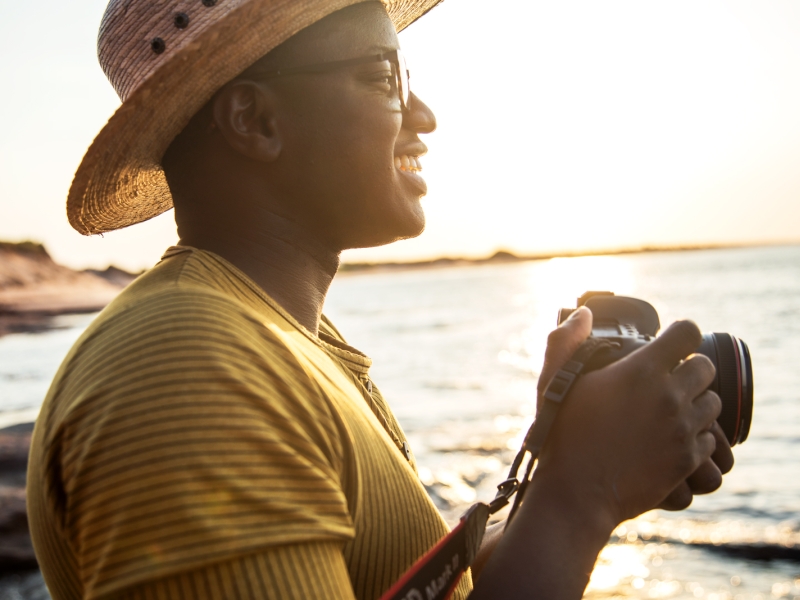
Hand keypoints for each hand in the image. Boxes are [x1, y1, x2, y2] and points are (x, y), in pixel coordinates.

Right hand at [534, 306, 721, 525]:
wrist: (577, 492)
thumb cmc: (562, 434)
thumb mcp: (554, 381)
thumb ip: (566, 340)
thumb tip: (584, 314)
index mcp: (640, 370)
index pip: (688, 333)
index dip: (681, 334)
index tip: (671, 343)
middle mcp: (668, 395)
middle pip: (705, 367)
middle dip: (689, 369)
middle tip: (668, 379)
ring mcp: (682, 429)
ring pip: (712, 402)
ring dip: (695, 402)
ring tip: (670, 410)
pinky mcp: (688, 459)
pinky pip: (709, 438)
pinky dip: (695, 435)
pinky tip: (670, 438)